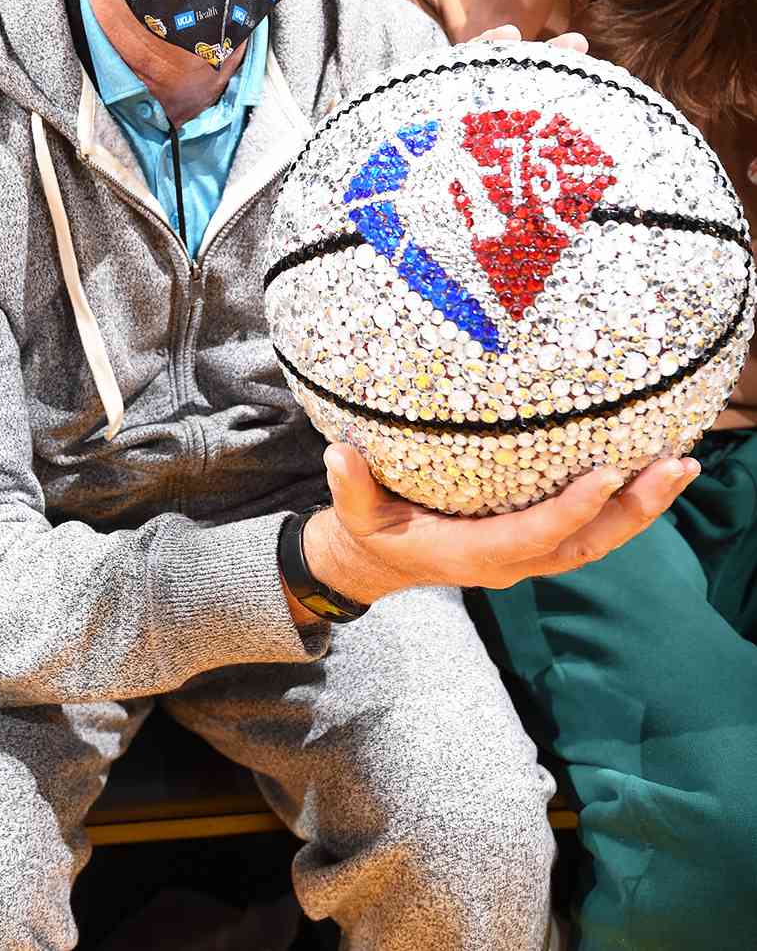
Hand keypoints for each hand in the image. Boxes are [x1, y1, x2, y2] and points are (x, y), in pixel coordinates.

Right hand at [293, 442, 699, 613]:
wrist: (377, 564)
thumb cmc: (369, 531)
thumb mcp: (355, 514)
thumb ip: (350, 489)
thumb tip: (340, 455)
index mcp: (473, 555)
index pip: (534, 536)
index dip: (571, 511)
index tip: (606, 475)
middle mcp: (511, 562)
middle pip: (586, 545)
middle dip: (633, 510)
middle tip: (674, 467)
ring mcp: (527, 557)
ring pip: (596, 541)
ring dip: (640, 508)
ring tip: (681, 466)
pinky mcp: (534, 544)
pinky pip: (588, 531)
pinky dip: (623, 507)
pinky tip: (648, 472)